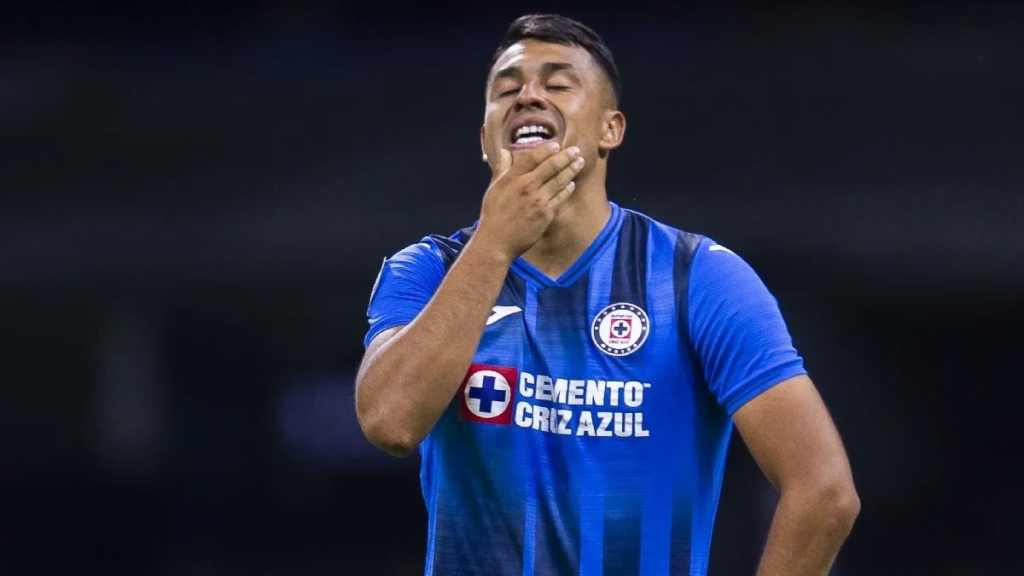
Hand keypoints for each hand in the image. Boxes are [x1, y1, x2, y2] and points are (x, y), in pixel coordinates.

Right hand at [475, 142, 584, 261]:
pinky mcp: (546, 214)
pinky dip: (567, 189)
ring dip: (571, 170)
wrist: (497, 242)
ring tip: (580, 162)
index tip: (557, 144)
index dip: (547, 149)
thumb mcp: (493, 188)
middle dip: (566, 156)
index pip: (533, 157)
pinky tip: (572, 184)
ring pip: (560, 181)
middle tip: (576, 150)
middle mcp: (527, 186)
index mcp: (512, 178)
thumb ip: (501, 168)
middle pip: (551, 166)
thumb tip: (505, 152)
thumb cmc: (493, 215)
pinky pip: (560, 198)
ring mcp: (538, 200)